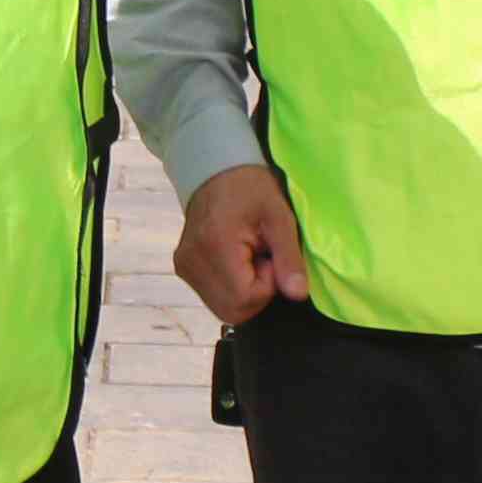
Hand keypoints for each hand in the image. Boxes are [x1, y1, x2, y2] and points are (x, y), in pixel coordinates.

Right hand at [170, 163, 311, 325]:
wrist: (215, 171)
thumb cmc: (251, 189)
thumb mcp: (279, 217)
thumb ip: (289, 258)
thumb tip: (298, 295)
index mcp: (214, 246)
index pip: (245, 299)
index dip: (268, 286)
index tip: (270, 257)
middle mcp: (191, 262)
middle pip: (232, 311)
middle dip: (256, 294)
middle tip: (262, 260)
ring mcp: (184, 267)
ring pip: (223, 308)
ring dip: (245, 292)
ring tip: (250, 259)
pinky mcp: (182, 269)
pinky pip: (214, 297)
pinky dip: (232, 288)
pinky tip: (236, 261)